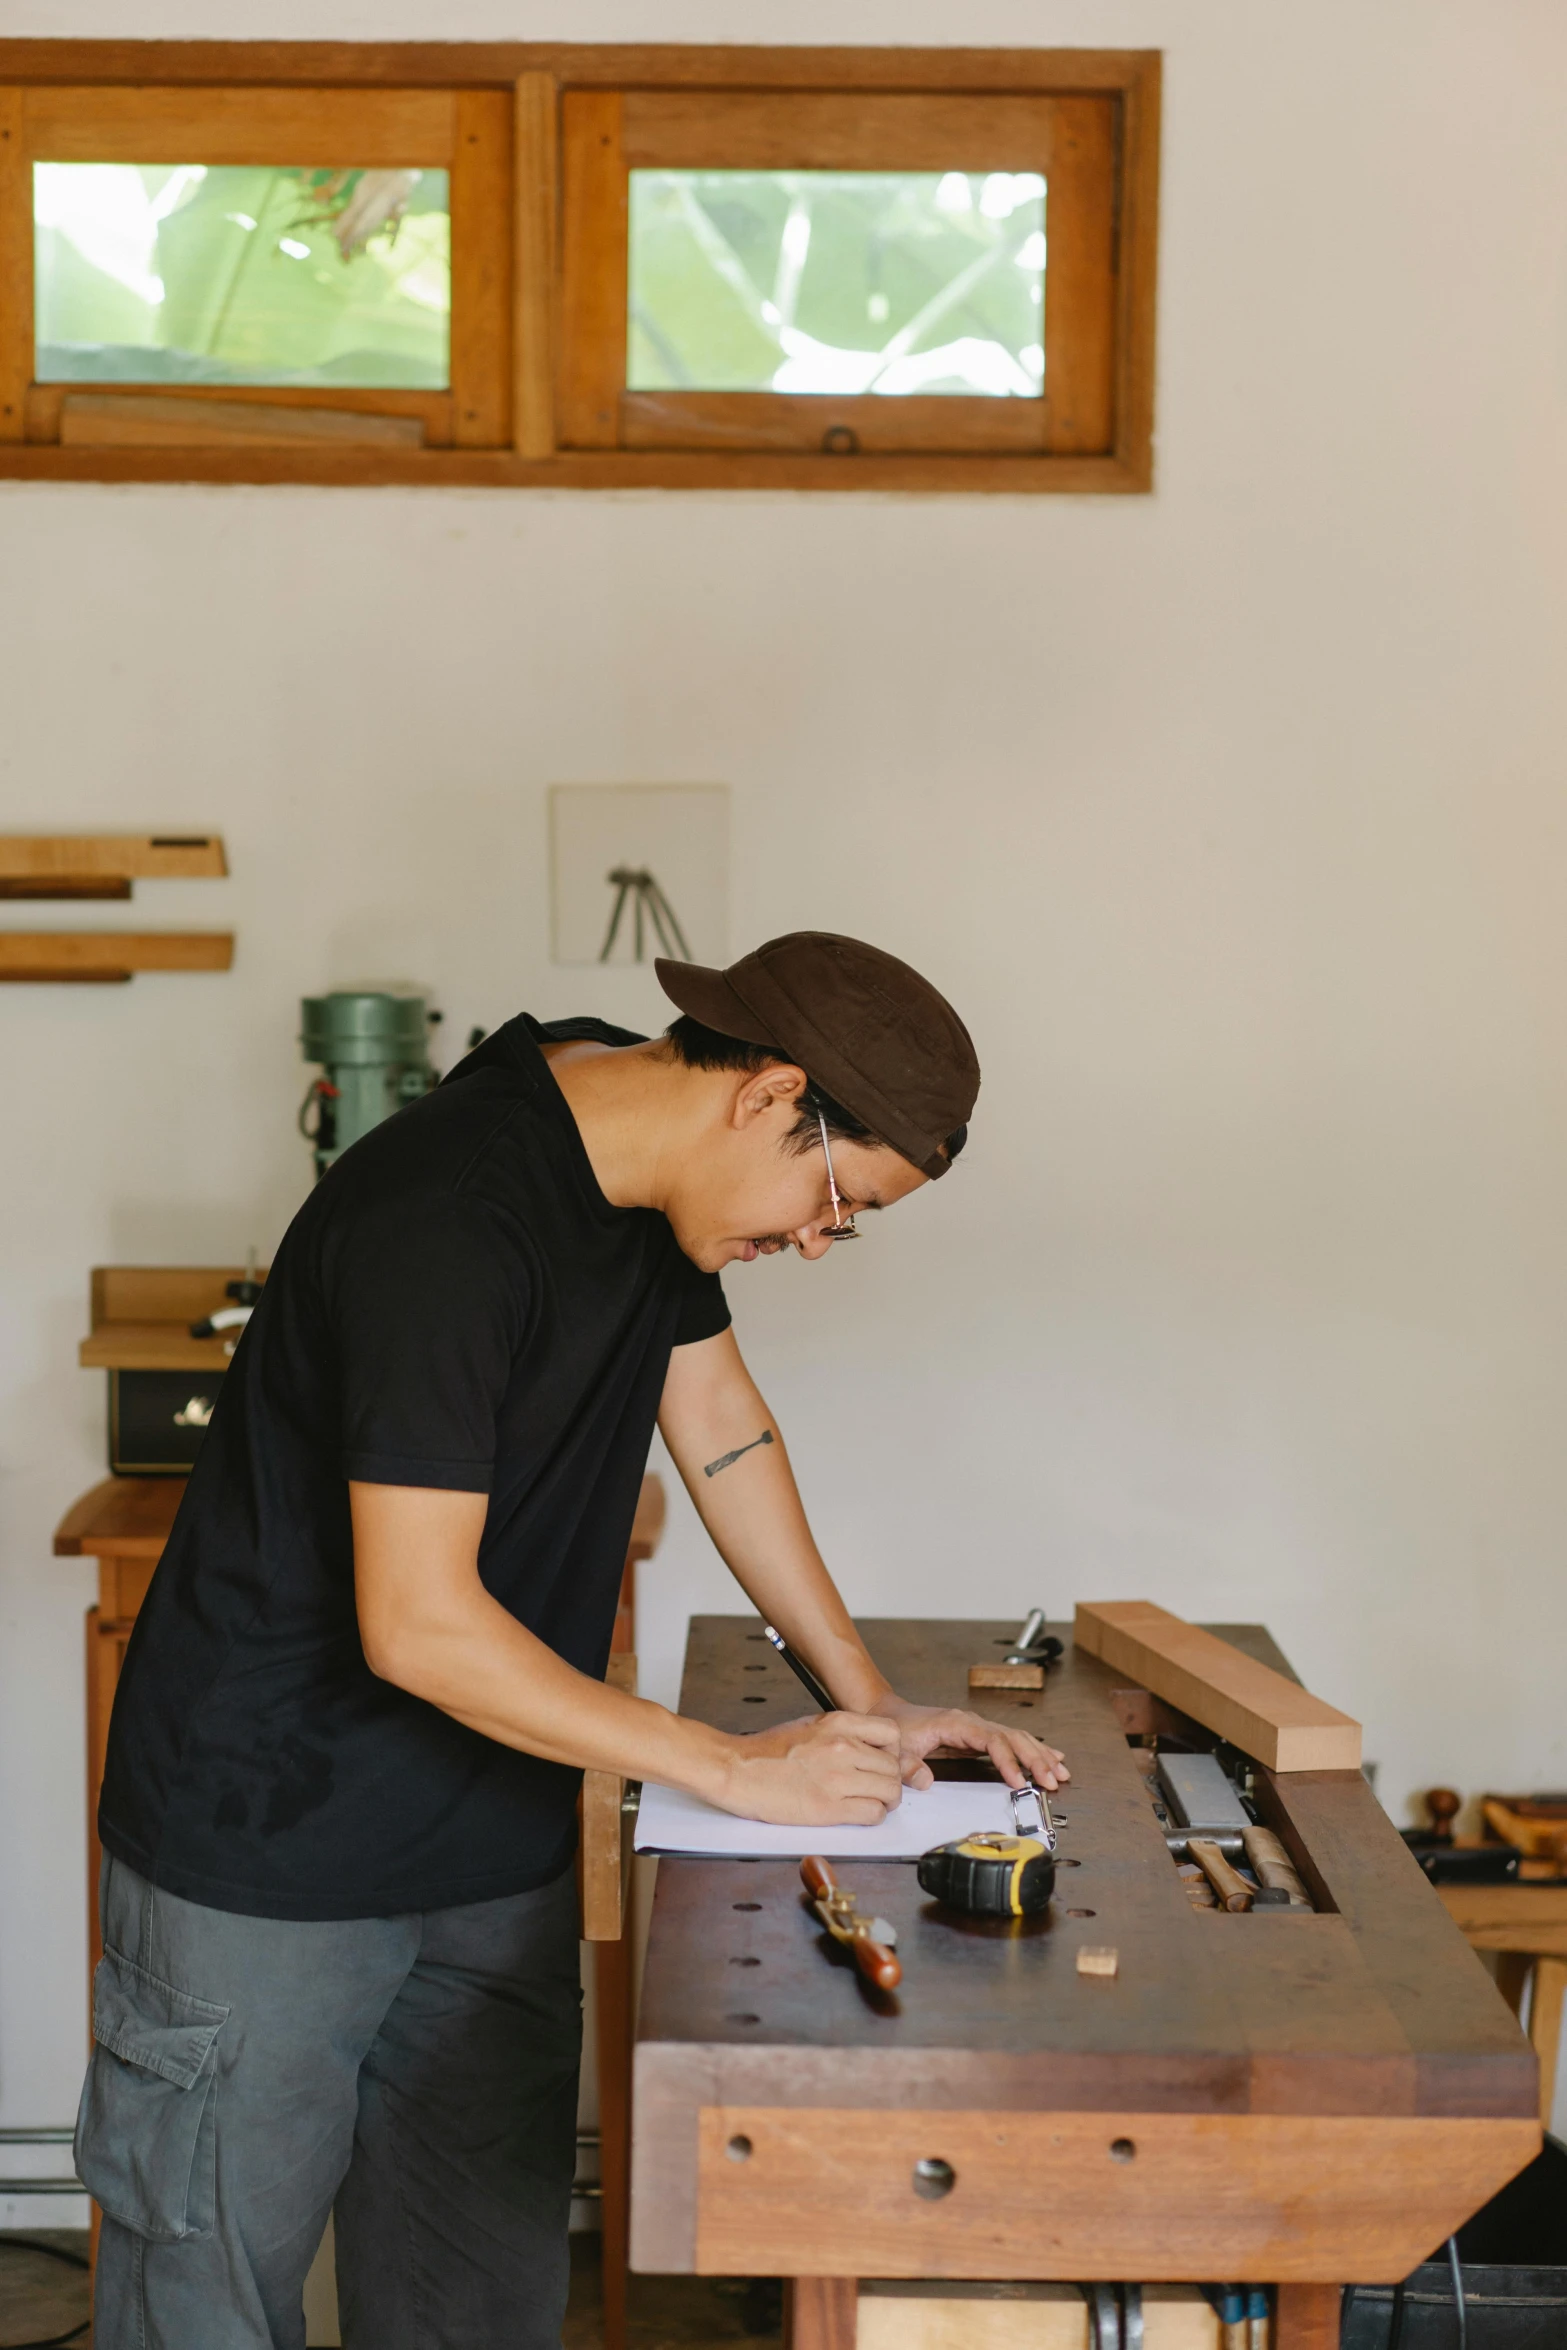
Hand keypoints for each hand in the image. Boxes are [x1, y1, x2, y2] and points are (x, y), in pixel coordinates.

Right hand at [716, 1710, 903, 1826]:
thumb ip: (844, 1734)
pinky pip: (873, 1814)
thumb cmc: (768, 1750)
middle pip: (893, 1767)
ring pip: (890, 1792)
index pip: (892, 1734)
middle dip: (890, 1780)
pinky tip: (859, 1813)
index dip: (892, 1751)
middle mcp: (842, 1747)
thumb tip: (872, 1750)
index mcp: (838, 1723)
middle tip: (878, 1788)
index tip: (883, 1761)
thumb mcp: (811, 1726)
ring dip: (885, 1801)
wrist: (738, 1770)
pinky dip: (872, 1816)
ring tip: (871, 1802)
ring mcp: (837, 1778)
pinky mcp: (829, 1808)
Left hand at [871, 1696, 1069, 1793]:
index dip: (1008, 1761)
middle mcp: (972, 1723)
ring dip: (1040, 1755)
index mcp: (957, 1724)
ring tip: (1061, 1771)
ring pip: (1016, 1738)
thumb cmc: (896, 1730)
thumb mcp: (897, 1750)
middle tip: (1054, 1780)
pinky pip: (1010, 1742)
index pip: (992, 1740)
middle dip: (1036, 1758)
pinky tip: (1049, 1758)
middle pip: (1012, 1737)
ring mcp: (977, 1728)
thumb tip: (926, 1781)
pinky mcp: (978, 1737)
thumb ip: (908, 1766)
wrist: (889, 1714)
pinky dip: (1031, 1751)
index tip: (1019, 1781)